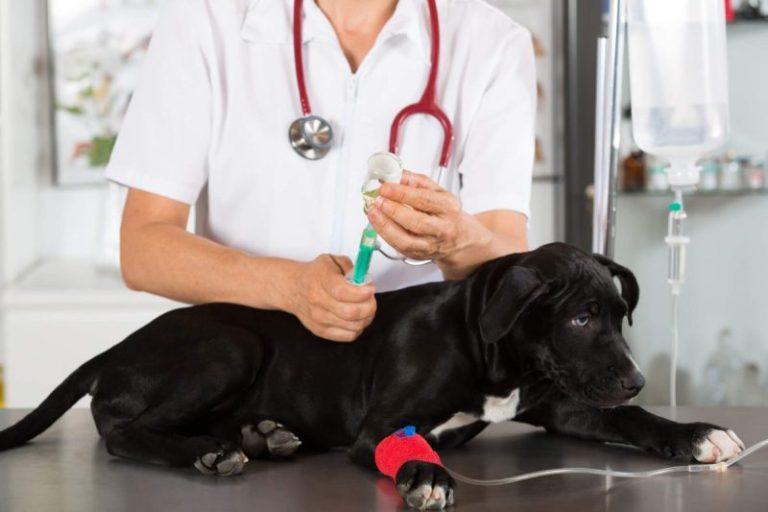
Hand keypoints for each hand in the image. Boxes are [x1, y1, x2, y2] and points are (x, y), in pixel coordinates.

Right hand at [284, 254, 376, 341]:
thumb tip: (365, 280)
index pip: (343, 292)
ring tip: (365, 308)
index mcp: (321, 280)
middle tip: (370, 299)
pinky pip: (348, 336)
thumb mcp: (331, 260)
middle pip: (351, 312)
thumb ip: (350, 267)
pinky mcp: (321, 331)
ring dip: (366, 318)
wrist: (294, 288)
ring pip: (353, 326)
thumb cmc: (314, 274)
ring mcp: (319, 318)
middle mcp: (318, 301)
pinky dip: (358, 328)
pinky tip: (356, 319)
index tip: (370, 289)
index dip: (362, 293)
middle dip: (369, 306)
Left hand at [366, 171, 490, 265]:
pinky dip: (385, 235)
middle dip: (393, 210)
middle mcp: (442, 229)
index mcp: (448, 208)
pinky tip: (377, 223)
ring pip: (406, 240)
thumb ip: (417, 181)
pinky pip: (399, 247)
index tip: (385, 187)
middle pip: (416, 222)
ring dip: (385, 226)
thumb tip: (397, 174)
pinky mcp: (419, 255)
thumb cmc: (445, 212)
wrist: (459, 237)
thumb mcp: (437, 191)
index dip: (401, 193)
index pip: (424, 200)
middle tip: (377, 200)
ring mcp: (431, 245)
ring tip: (372, 212)